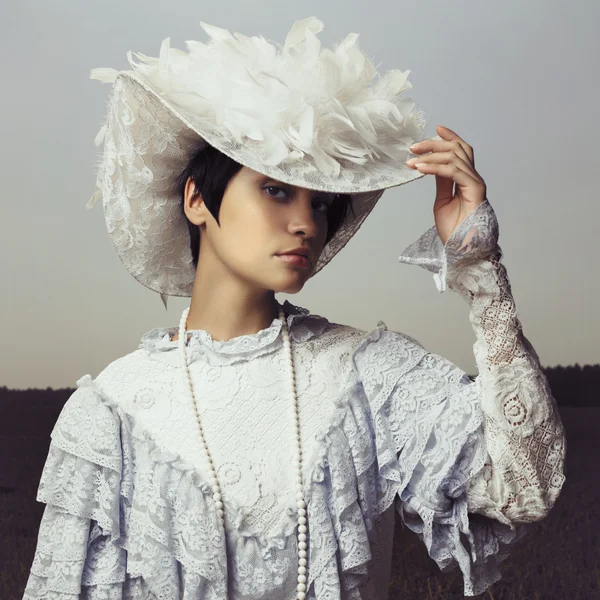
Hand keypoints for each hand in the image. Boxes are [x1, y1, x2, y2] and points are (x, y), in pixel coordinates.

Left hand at [405, 125, 486, 244]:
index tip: (435, 130)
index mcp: (467, 180)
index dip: (449, 138)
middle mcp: (473, 178)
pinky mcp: (474, 190)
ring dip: (430, 156)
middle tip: (413, 147)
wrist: (463, 250)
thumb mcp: (442, 202)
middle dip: (434, 145)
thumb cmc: (455, 231)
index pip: (461, 151)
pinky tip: (420, 168)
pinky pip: (453, 171)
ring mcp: (475, 183)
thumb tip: (432, 166)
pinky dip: (435, 168)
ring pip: (454, 157)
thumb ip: (441, 183)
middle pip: (457, 149)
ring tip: (412, 159)